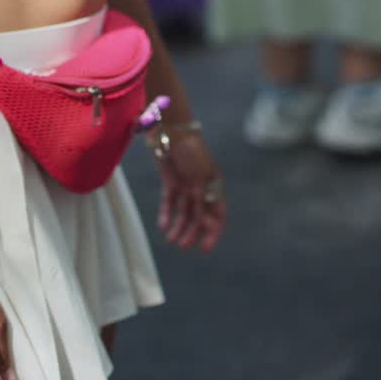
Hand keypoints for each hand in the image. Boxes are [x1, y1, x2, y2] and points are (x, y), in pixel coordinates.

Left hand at [156, 134, 225, 253]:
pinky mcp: (171, 181)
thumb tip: (203, 220)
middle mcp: (201, 187)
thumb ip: (200, 198)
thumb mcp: (199, 175)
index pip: (217, 214)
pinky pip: (170, 202)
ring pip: (184, 212)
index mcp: (214, 185)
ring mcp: (186, 185)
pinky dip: (167, 214)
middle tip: (183, 246)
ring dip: (179, 227)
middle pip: (199, 216)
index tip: (205, 248)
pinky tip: (163, 226)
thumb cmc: (191, 150)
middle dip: (192, 232)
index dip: (213, 232)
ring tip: (171, 240)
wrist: (171, 131)